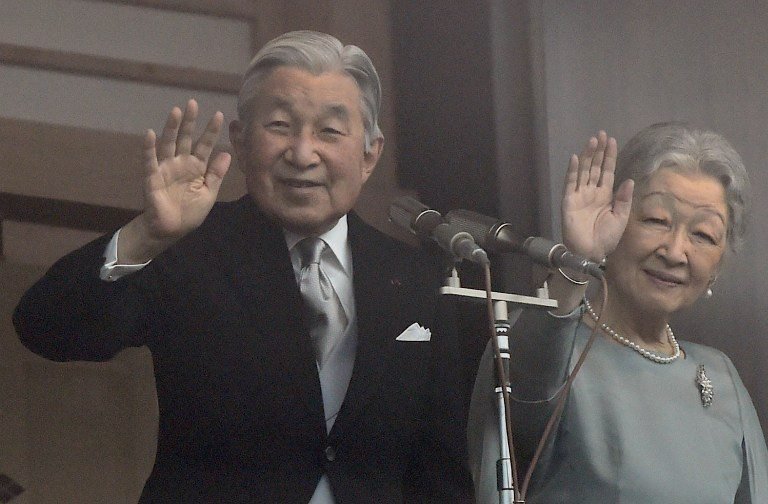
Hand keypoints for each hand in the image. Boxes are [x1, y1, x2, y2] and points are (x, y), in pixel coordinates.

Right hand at [119, 99, 230, 262]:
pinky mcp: (152, 177)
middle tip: (193, 103)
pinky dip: (149, 148)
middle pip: (186, 138)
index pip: (205, 145)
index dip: (211, 131)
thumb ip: (216, 174)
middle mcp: (181, 163)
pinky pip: (150, 160)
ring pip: (169, 144)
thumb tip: (227, 154)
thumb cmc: (190, 212)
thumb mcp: (209, 193)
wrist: (172, 230)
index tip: (219, 115)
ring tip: (176, 111)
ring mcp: (166, 168)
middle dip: (189, 122)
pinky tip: (149, 133)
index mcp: (196, 167)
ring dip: (171, 128)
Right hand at [561, 131, 633, 261]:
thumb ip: (624, 199)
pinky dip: (572, 171)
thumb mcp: (621, 217)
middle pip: (594, 167)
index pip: (607, 171)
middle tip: (601, 134)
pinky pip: (570, 183)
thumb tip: (628, 180)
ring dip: (587, 156)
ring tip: (592, 141)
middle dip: (598, 151)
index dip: (609, 157)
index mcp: (605, 195)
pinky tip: (574, 158)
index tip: (612, 141)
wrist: (591, 252)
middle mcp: (592, 192)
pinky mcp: (568, 201)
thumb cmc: (607, 238)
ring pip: (583, 171)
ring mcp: (579, 195)